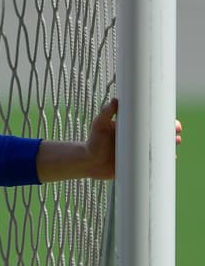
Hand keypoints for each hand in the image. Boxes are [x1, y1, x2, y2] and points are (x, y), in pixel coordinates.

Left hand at [36, 98, 182, 181]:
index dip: (165, 121)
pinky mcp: (138, 164)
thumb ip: (105, 113)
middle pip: (161, 134)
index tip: (172, 123)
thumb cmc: (93, 142)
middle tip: (176, 136)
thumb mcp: (98, 125)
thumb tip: (114, 101)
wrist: (89, 162)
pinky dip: (164, 161)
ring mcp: (139, 152)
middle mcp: (139, 139)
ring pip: (160, 148)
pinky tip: (171, 160)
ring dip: (171, 146)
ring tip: (175, 145)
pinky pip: (154, 162)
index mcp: (133, 128)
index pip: (152, 121)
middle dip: (172, 134)